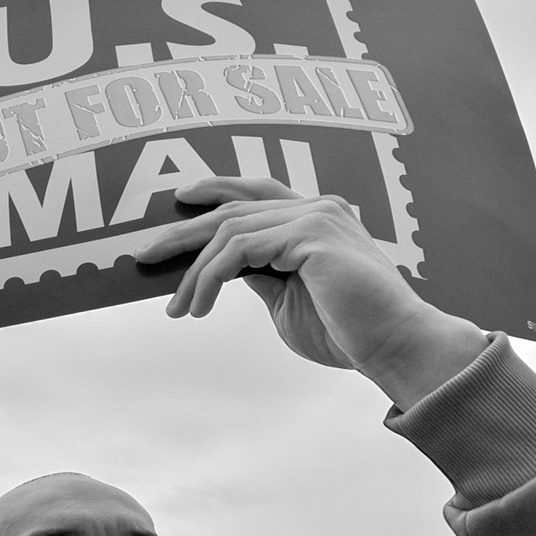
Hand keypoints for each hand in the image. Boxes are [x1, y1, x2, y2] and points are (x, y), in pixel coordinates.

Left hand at [135, 177, 487, 409]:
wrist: (392, 347)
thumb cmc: (347, 332)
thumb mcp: (287, 299)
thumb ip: (260, 274)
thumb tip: (223, 268)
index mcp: (316, 217)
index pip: (256, 190)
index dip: (216, 188)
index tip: (177, 200)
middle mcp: (317, 207)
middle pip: (233, 207)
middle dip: (183, 231)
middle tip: (143, 256)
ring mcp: (316, 215)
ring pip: (229, 231)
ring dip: (194, 271)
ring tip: (179, 307)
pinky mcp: (311, 234)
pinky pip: (239, 250)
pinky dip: (210, 278)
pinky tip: (200, 308)